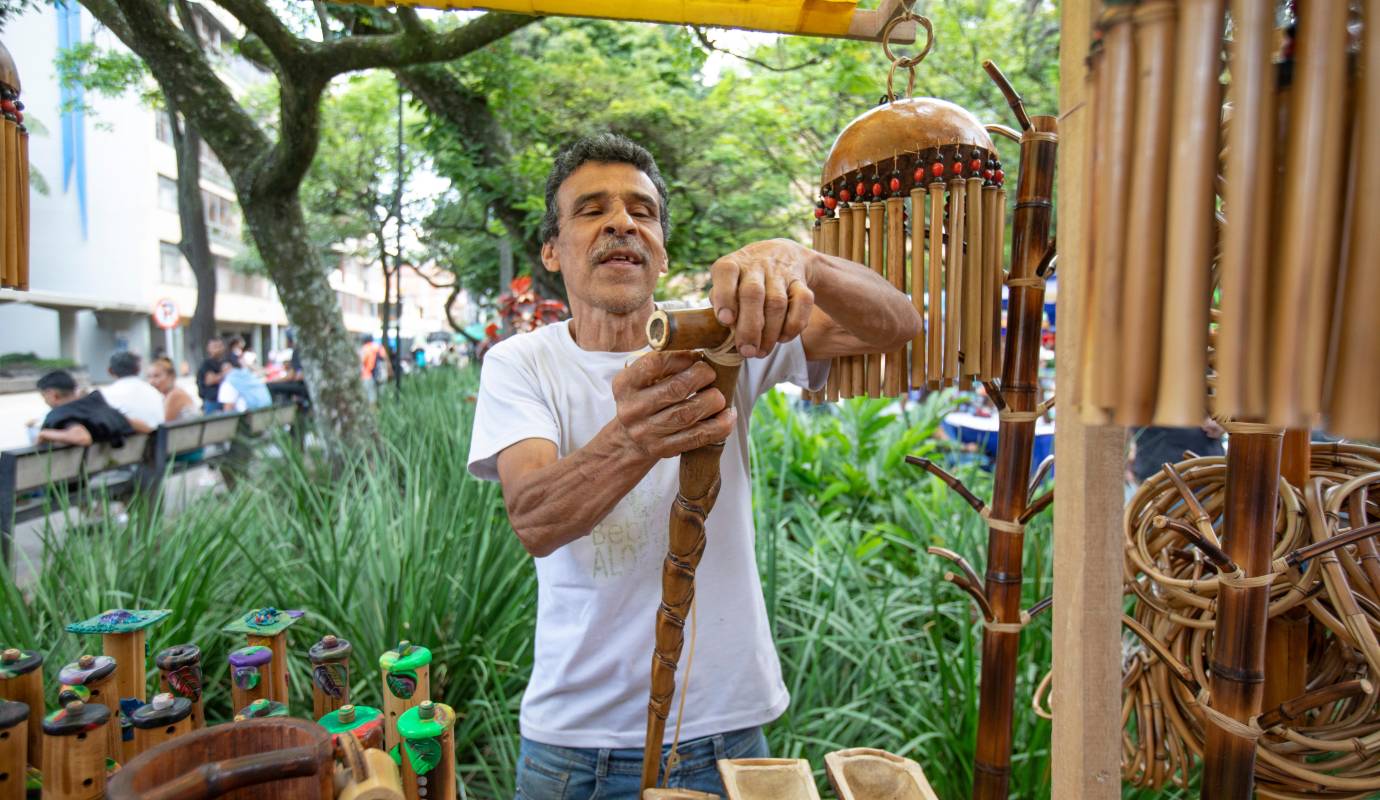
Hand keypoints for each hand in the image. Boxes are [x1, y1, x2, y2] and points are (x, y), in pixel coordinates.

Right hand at [612, 351, 735, 458]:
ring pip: (687, 415)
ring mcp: (646, 432)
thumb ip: (664, 363)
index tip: (696, 356)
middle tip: (711, 373)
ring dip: (711, 402)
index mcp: (624, 385)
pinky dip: (718, 426)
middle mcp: (631, 409)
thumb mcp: (643, 379)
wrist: (630, 439)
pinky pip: (697, 437)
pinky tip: (728, 416)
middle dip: (700, 377)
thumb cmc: (645, 399)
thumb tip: (701, 351)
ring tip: (719, 396)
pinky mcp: (662, 449)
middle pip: (674, 389)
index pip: (653, 364)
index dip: (680, 357)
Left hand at [708, 239, 815, 358]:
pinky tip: (783, 338)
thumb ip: (721, 301)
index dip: (725, 297)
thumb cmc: (745, 279)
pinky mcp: (801, 282)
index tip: (725, 321)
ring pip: (777, 303)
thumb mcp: (727, 283)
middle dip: (749, 327)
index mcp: (732, 264)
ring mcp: (780, 273)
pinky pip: (803, 303)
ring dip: (770, 333)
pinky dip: (794, 325)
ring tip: (761, 352)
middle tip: (747, 351)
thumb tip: (726, 324)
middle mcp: (756, 265)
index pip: (726, 272)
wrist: (782, 254)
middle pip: (753, 293)